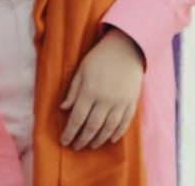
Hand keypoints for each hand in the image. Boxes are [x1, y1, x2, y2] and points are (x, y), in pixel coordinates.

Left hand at [58, 27, 144, 149]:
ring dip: (98, 140)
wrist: (126, 48)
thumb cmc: (99, 58)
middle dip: (82, 140)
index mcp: (89, 91)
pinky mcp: (131, 103)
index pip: (77, 118)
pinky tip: (109, 139)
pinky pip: (124, 124)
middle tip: (76, 147)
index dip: (70, 132)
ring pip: (108, 129)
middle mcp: (105, 100)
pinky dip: (116, 134)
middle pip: (92, 127)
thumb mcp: (81, 70)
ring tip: (90, 145)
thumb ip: (73, 91)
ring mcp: (120, 103)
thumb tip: (63, 109)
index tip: (64, 141)